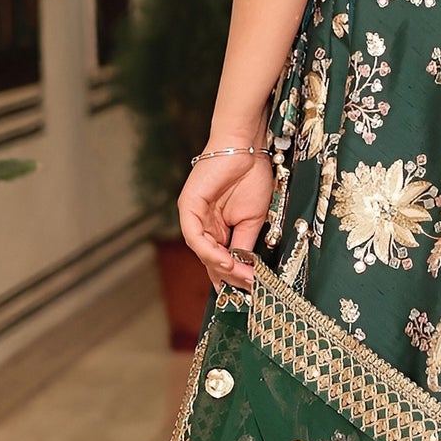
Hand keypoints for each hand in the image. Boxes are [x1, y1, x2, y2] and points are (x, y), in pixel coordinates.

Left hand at [177, 150, 275, 293]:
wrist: (247, 149)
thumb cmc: (251, 177)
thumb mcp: (252, 220)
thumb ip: (245, 244)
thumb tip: (246, 269)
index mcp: (216, 228)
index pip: (219, 259)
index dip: (231, 277)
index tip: (247, 291)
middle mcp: (202, 225)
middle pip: (210, 260)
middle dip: (230, 276)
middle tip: (248, 287)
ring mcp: (193, 216)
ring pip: (202, 252)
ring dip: (221, 267)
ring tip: (240, 276)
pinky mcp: (188, 206)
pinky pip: (195, 236)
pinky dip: (209, 251)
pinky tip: (225, 261)